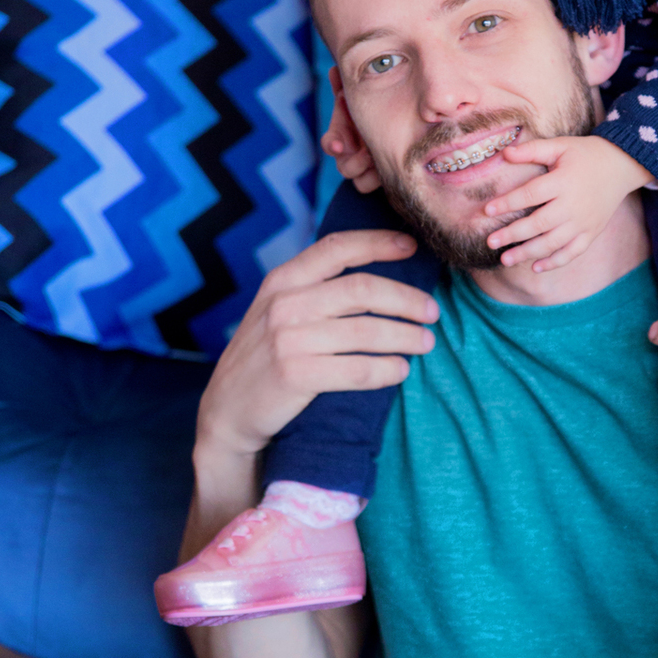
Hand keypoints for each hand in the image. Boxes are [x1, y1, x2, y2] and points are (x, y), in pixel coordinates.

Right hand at [195, 229, 438, 468]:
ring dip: (405, 336)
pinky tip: (400, 370)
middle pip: (362, 290)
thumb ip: (312, 289)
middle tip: (432, 312)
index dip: (378, 243)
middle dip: (406, 300)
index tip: (413, 248)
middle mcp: (284, 304)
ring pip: (366, 331)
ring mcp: (287, 340)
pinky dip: (386, 370)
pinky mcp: (294, 375)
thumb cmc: (263, 359)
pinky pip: (357, 370)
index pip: (337, 248)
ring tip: (425, 343)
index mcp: (282, 280)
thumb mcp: (276, 312)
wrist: (226, 413)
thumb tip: (375, 272)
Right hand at [321, 71, 380, 193]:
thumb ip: (346, 86)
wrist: (399, 127)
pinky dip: (376, 179)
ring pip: (356, 179)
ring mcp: (361, 169)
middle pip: (344, 166)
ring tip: (379, 159)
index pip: (331, 143)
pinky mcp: (374, 178)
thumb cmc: (373, 107)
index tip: (339, 145)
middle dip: (355, 160)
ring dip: (367, 170)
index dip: (334, 144)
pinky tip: (391, 166)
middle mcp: (349, 154)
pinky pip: (367, 186)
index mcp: (344, 134)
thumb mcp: (362, 97)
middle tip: (368, 153)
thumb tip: (333, 70)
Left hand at [483, 134, 653, 271]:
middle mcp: (573, 205)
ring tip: (505, 260)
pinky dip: (555, 262)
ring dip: (527, 253)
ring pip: (552, 243)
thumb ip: (532, 150)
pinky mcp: (591, 233)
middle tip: (490, 242)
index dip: (508, 203)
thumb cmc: (585, 154)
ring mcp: (583, 222)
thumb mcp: (560, 146)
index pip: (530, 194)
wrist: (621, 166)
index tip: (487, 211)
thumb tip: (504, 153)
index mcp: (563, 182)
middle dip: (512, 234)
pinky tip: (535, 267)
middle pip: (538, 224)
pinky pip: (572, 252)